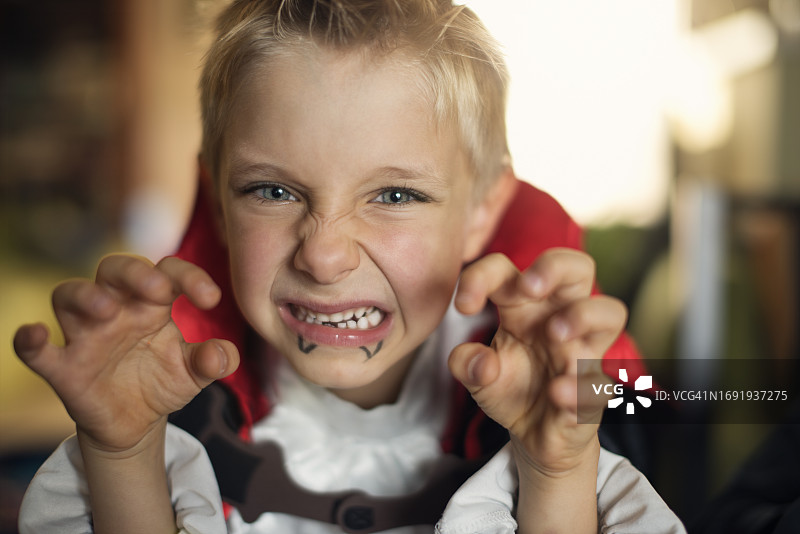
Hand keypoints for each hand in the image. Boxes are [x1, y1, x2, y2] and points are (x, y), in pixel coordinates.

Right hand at [13, 255, 239, 453]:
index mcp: (153, 304)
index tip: (210, 299)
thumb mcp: (195, 373)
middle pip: (115, 268)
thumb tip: (224, 355)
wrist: (136, 424)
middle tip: (160, 290)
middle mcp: (117, 310)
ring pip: (69, 294)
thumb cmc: (163, 381)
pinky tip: (34, 335)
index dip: (189, 277)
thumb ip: (213, 361)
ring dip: (86, 296)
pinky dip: (29, 341)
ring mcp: (87, 335)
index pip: (168, 271)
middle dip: (135, 272)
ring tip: (107, 312)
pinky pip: (37, 350)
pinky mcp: (64, 368)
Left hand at [449, 249, 624, 475]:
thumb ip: (466, 364)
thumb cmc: (510, 388)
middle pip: (578, 267)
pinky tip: (555, 393)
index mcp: (523, 307)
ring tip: (553, 333)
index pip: (505, 270)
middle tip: (529, 288)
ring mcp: (581, 352)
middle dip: (555, 266)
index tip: (463, 307)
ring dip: (583, 315)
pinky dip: (578, 387)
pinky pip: (599, 382)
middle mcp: (558, 319)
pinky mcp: (592, 390)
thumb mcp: (476, 376)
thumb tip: (481, 361)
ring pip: (611, 312)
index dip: (481, 277)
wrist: (533, 435)